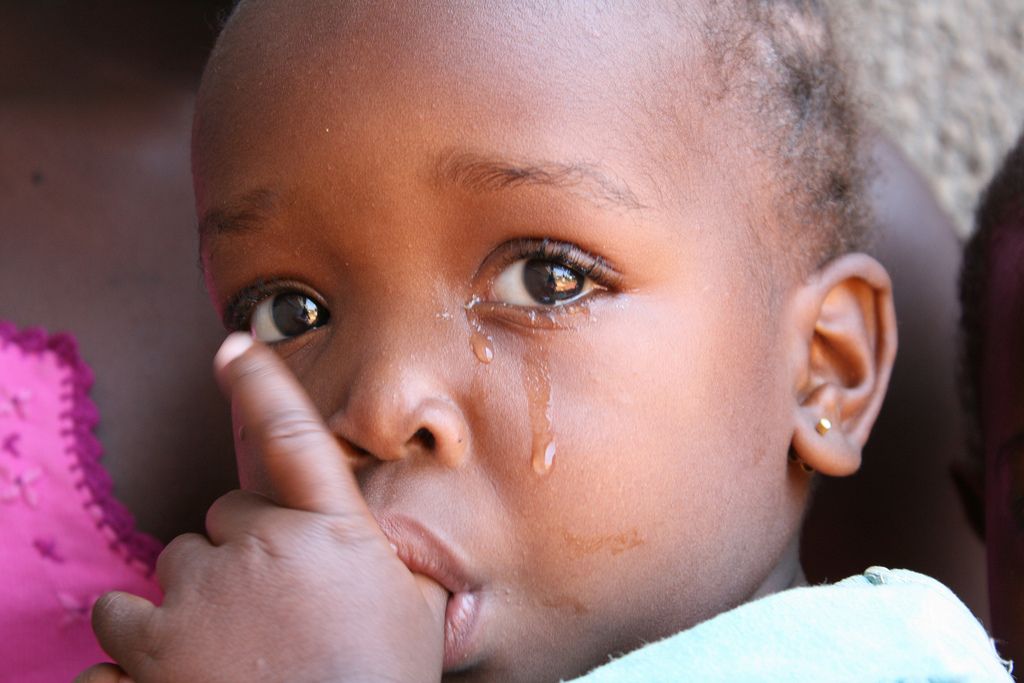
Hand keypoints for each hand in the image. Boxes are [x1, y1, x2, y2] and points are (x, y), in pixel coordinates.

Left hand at [83, 333, 447, 681]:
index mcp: (330, 530)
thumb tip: (399, 555)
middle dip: (238, 556)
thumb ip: (399, 569)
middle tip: (267, 613)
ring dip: (184, 599)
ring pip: (169, 566)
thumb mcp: (416, 616)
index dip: (262, 385)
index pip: (293, 437)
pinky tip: (173, 672)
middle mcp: (261, 546)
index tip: (234, 347)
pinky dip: (136, 645)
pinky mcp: (151, 645)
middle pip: (225, 518)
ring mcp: (201, 593)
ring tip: (217, 650)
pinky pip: (118, 623)